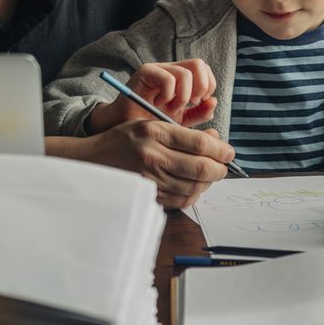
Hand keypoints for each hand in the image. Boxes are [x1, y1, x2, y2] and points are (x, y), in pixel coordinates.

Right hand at [81, 119, 233, 208]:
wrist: (94, 160)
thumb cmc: (125, 140)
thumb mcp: (151, 124)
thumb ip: (183, 132)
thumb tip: (216, 140)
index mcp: (153, 133)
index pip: (199, 143)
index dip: (221, 149)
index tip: (229, 151)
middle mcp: (152, 157)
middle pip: (201, 168)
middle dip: (220, 169)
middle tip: (223, 166)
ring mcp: (150, 180)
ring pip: (194, 187)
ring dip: (208, 183)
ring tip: (209, 175)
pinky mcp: (149, 196)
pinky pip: (181, 200)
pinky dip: (194, 194)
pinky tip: (194, 185)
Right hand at [87, 60, 217, 133]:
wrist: (124, 127)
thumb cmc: (151, 123)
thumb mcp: (181, 122)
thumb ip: (198, 114)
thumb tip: (213, 102)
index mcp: (182, 79)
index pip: (205, 71)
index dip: (208, 86)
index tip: (199, 104)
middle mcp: (171, 70)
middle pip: (199, 64)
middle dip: (201, 87)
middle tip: (191, 104)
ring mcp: (158, 70)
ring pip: (186, 72)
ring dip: (183, 95)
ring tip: (172, 108)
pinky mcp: (145, 72)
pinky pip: (167, 77)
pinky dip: (169, 94)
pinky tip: (160, 104)